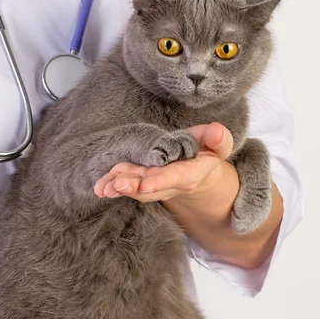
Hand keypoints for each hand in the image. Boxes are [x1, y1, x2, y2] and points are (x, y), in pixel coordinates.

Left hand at [93, 122, 237, 202]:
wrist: (197, 170)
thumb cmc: (206, 151)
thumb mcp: (218, 144)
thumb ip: (218, 139)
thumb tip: (217, 130)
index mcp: (191, 173)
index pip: (177, 178)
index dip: (162, 180)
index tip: (147, 184)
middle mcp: (172, 183)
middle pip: (152, 187)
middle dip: (134, 186)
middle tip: (117, 185)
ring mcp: (155, 184)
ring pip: (137, 188)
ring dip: (120, 187)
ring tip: (104, 187)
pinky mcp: (142, 182)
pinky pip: (128, 185)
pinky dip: (113, 185)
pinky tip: (100, 186)